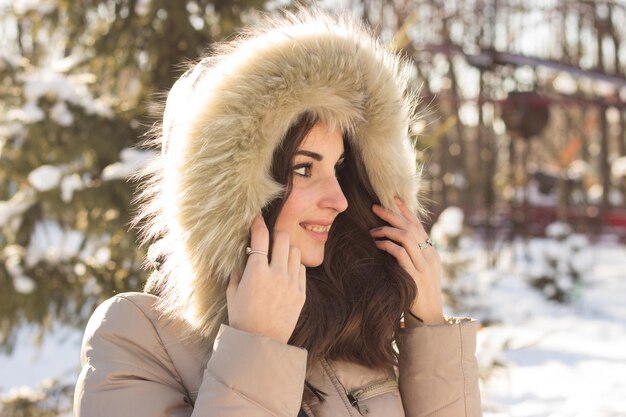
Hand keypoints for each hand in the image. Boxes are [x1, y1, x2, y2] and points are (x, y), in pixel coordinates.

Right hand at [227, 213, 306, 343]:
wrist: (260, 343)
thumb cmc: (242, 317)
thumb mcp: (232, 292)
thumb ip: (238, 269)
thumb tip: (243, 253)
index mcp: (256, 271)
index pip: (260, 237)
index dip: (258, 223)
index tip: (256, 217)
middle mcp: (276, 273)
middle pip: (283, 238)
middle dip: (275, 233)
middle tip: (269, 237)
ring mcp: (291, 283)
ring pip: (294, 251)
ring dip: (285, 249)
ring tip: (278, 256)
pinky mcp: (301, 293)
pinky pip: (301, 268)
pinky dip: (293, 265)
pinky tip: (285, 271)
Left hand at [369, 197, 443, 324]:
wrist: (429, 318)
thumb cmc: (420, 294)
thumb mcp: (422, 272)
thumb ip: (414, 256)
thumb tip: (397, 239)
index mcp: (432, 254)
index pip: (419, 226)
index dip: (406, 211)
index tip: (393, 198)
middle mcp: (430, 257)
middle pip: (411, 228)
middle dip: (392, 215)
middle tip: (375, 207)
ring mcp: (424, 267)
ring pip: (406, 238)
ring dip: (387, 230)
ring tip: (373, 230)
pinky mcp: (415, 277)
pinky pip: (401, 254)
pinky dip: (388, 245)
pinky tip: (378, 244)